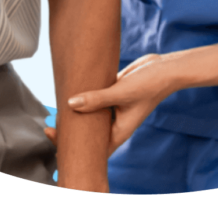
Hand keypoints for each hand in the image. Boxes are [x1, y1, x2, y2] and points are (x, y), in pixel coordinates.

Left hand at [45, 53, 175, 156]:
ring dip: (78, 112)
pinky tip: (72, 91)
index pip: (93, 149)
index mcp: (119, 131)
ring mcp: (115, 108)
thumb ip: (96, 99)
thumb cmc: (149, 85)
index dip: (74, 148)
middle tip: (51, 126)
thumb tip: (70, 104)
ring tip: (57, 110)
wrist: (166, 68)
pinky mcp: (114, 92)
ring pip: (92, 115)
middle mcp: (115, 123)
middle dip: (71, 132)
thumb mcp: (121, 93)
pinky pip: (96, 98)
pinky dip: (86, 96)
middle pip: (89, 134)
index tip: (55, 138)